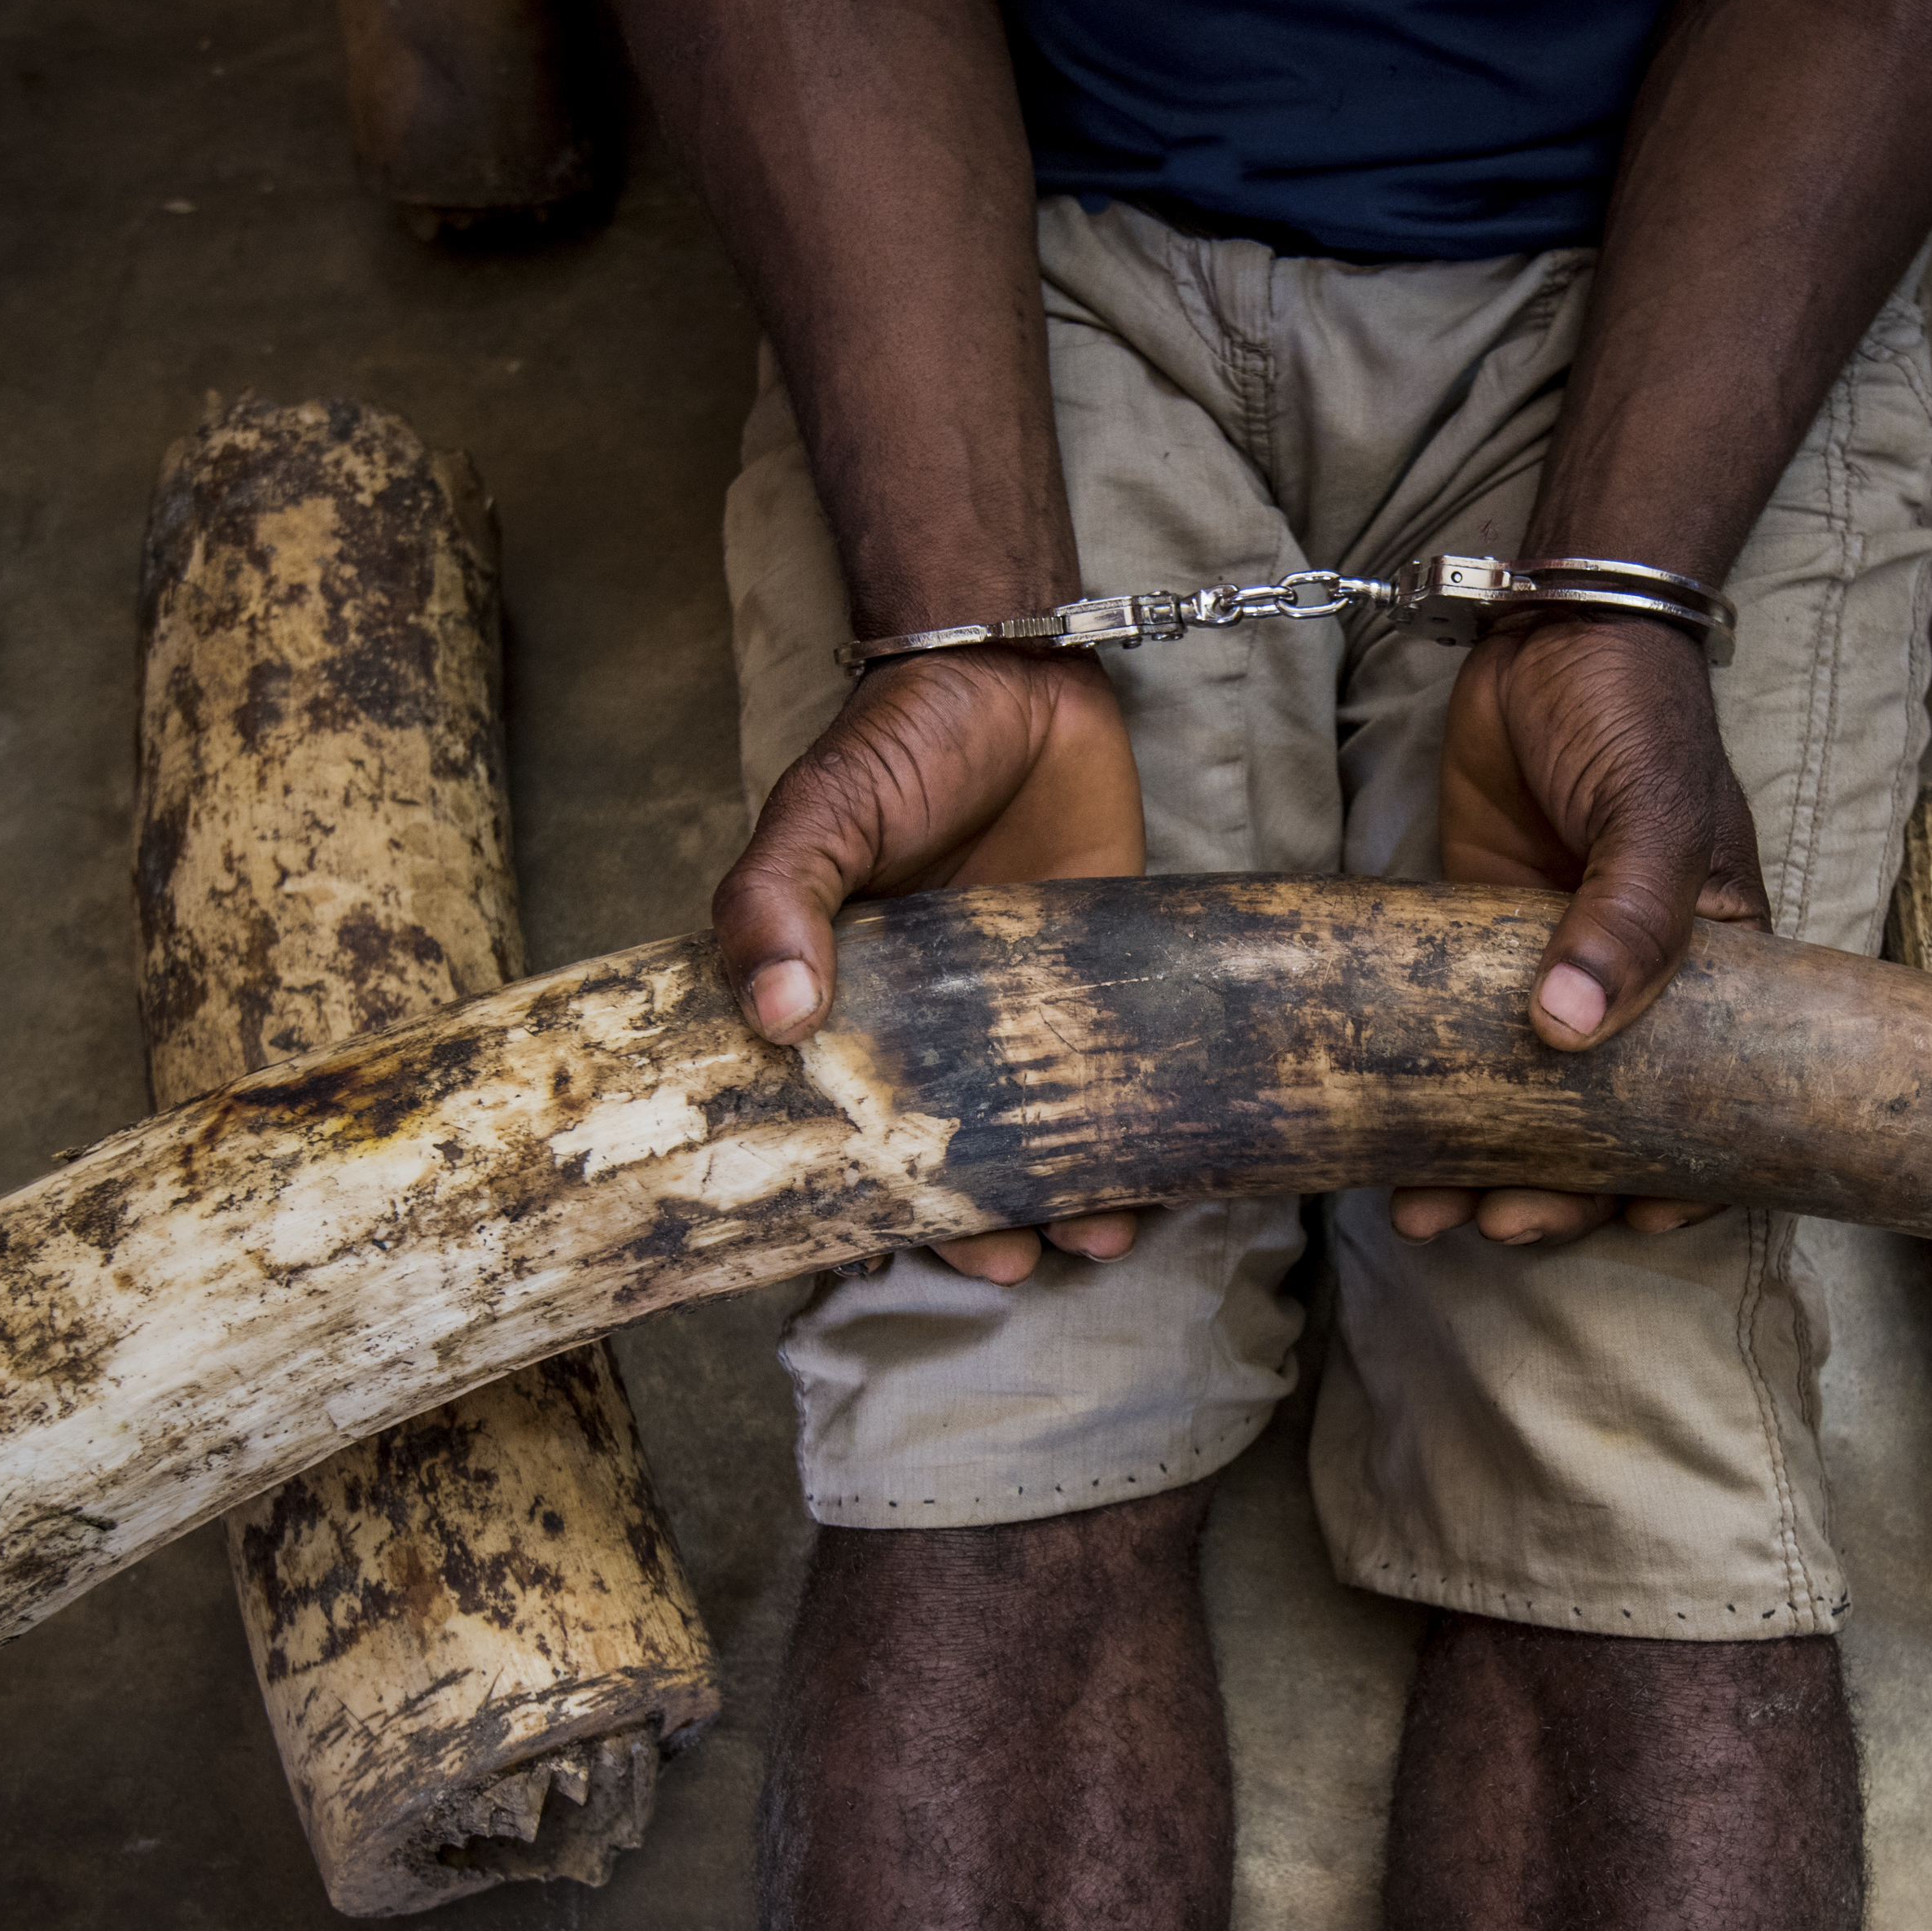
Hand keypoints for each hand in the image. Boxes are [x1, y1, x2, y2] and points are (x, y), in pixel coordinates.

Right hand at [715, 645, 1150, 1282]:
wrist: (1021, 669)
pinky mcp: (1106, 980)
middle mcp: (937, 1024)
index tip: (883, 1250)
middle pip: (954, 1153)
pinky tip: (1160, 1183)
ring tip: (1099, 1237)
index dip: (862, 1197)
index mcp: (849, 1003)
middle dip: (980, 1224)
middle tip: (1009, 1262)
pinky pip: (1120, 1075)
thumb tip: (771, 1018)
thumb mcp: (819, 813)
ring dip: (1071, 1197)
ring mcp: (1025, 1008)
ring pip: (1046, 1131)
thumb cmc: (899, 741)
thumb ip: (778, 901)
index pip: (844, 1123)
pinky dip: (1138, 1134)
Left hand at [1395, 610, 1768, 1250]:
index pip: (1712, 1098)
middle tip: (1500, 1223)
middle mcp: (1634, 983)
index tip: (1628, 1221)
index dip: (1678, 1175)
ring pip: (1524, 1100)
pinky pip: (1457, 1044)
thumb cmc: (1632, 716)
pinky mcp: (1473, 943)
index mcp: (1712, 967)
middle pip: (1605, 1121)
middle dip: (1556, 1188)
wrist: (1548, 631)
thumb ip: (1625, 920)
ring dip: (1483, 1165)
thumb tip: (1569, 1032)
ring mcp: (1549, 969)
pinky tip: (1391, 1151)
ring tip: (1431, 1217)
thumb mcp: (1651, 816)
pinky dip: (1432, 1100)